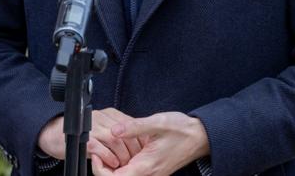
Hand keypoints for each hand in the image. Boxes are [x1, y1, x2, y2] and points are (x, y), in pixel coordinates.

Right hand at [37, 108, 145, 168]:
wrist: (54, 134)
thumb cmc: (81, 133)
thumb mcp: (102, 128)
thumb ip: (117, 131)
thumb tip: (137, 143)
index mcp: (109, 114)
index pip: (131, 125)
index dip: (139, 140)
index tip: (143, 152)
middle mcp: (102, 118)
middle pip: (125, 134)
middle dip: (133, 150)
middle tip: (135, 161)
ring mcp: (92, 127)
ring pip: (115, 141)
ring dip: (122, 156)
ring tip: (124, 165)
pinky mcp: (83, 139)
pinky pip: (100, 149)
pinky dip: (109, 158)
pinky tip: (113, 164)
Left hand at [89, 112, 209, 175]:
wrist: (199, 137)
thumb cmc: (181, 130)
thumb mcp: (157, 123)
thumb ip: (134, 127)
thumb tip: (114, 130)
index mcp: (146, 167)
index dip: (100, 170)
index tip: (96, 154)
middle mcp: (147, 175)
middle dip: (103, 168)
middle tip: (99, 150)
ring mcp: (150, 174)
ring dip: (112, 166)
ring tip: (107, 148)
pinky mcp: (151, 170)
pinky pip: (132, 172)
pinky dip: (122, 164)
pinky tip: (121, 149)